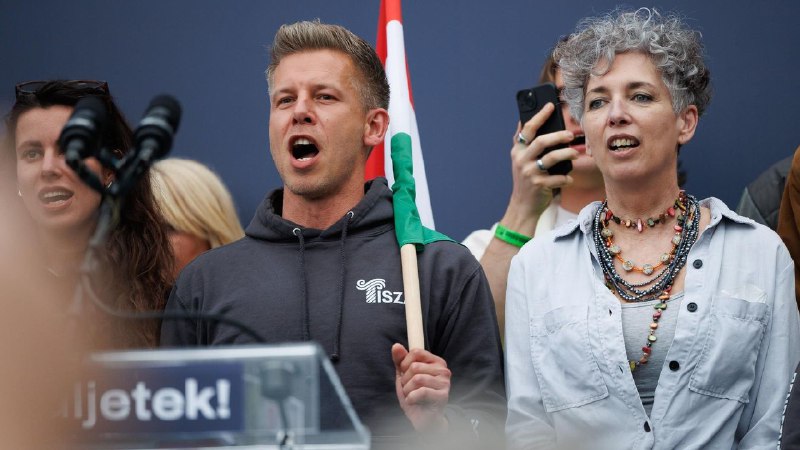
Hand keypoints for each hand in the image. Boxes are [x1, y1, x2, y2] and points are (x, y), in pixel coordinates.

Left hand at [391, 343, 450, 432]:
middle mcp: (443, 370)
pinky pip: (421, 391)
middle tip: (409, 388)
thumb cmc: (415, 395)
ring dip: (407, 390)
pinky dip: (411, 398)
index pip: (416, 352)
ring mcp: (445, 383)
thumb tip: (396, 346)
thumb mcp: (404, 375)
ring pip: (417, 379)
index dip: (405, 363)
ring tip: (411, 395)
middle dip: (405, 380)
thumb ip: (400, 360)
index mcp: (435, 361)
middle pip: (414, 366)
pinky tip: (413, 401)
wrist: (423, 419)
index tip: (405, 373)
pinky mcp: (443, 396)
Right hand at [505, 102, 576, 232]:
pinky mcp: (538, 185)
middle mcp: (521, 160)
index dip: (540, 116)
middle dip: (558, 136)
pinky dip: (565, 177)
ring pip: (551, 158)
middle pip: (541, 141)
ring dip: (566, 154)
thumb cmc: (526, 179)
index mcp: (518, 150)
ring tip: (575, 153)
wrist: (523, 205)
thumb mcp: (520, 159)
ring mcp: (529, 173)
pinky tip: (569, 178)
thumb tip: (523, 120)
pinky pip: (557, 178)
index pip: (528, 129)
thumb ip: (524, 143)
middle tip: (571, 134)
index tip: (551, 106)